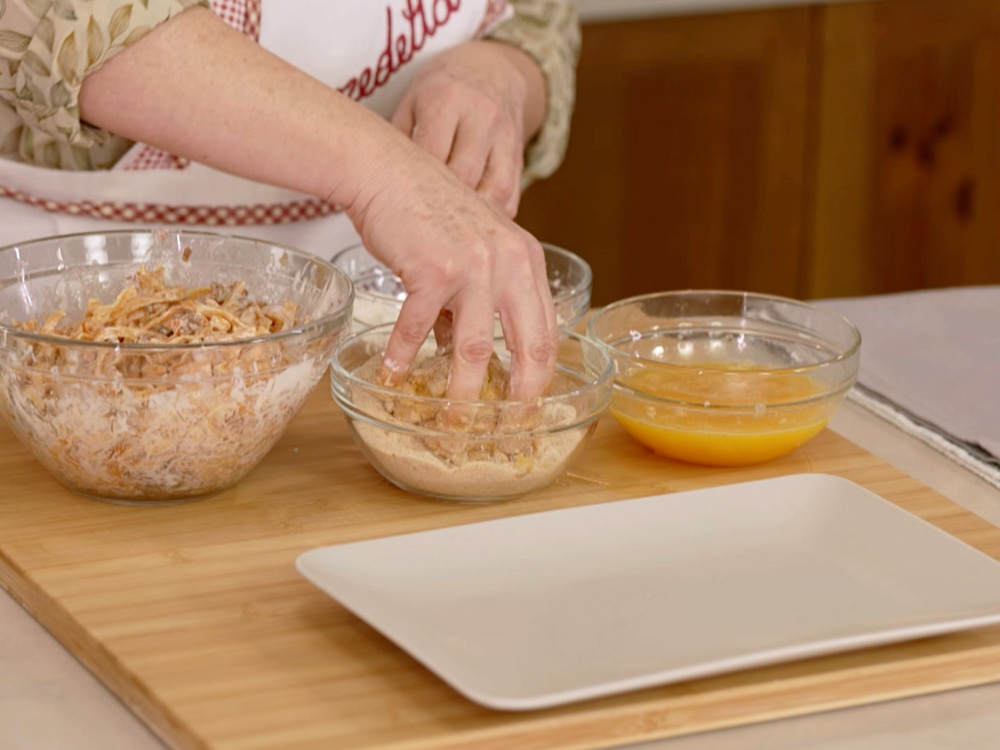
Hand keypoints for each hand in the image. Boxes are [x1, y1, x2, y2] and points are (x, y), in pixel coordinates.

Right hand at [346, 133, 557, 401]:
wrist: (386, 170)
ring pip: (475, 349)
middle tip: (504, 430)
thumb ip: (477, 299)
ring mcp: (474, 266)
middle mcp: (509, 264)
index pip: (548, 332)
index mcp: (526, 261)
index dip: (541, 377)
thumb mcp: (471, 250)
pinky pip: (418, 328)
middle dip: (519, 398)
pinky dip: (402, 357)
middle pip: (528, 348)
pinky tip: (391, 377)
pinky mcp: (433, 270)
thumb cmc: (427, 210)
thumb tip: (459, 352)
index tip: (529, 407)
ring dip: (460, 394)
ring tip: (450, 422)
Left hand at [391, 40, 545, 217]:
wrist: (493, 73)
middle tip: (419, 223)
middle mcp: (481, 116)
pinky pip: (510, 199)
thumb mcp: (411, 103)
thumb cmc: (442, 93)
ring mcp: (505, 138)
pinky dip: (490, 217)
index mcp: (446, 98)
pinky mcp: (519, 159)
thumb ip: (398, 141)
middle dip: (440, 205)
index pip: (430, 153)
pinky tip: (470, 226)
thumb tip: (377, 184)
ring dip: (470, 217)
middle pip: (463, 175)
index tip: (397, 202)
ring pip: (493, 191)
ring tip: (446, 231)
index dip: (413, 183)